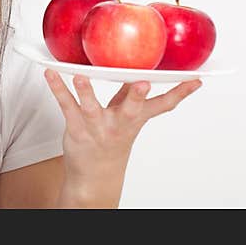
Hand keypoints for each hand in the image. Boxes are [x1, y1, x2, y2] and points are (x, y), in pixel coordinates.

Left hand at [43, 69, 201, 189]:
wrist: (95, 175)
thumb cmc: (111, 138)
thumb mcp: (127, 118)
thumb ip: (132, 94)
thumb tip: (141, 69)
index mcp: (136, 118)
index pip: (163, 105)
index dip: (180, 93)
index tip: (195, 79)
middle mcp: (119, 124)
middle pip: (131, 109)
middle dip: (138, 97)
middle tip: (143, 83)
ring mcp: (97, 127)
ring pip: (92, 108)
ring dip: (86, 92)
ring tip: (81, 76)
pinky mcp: (76, 129)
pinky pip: (65, 105)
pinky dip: (57, 89)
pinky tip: (50, 73)